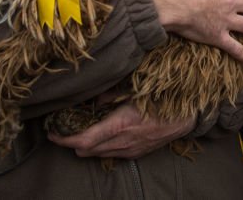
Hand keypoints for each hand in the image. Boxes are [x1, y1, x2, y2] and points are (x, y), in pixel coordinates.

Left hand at [47, 102, 193, 157]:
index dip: (64, 139)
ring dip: (85, 146)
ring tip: (76, 133)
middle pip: (87, 151)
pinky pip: (112, 155)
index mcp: (121, 124)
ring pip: (99, 154)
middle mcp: (124, 142)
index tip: (52, 133)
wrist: (190, 113)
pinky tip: (100, 136)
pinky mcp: (139, 153)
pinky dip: (101, 148)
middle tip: (60, 130)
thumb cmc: (164, 96)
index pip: (84, 140)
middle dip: (70, 143)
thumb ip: (111, 94)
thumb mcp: (136, 88)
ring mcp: (131, 150)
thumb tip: (92, 99)